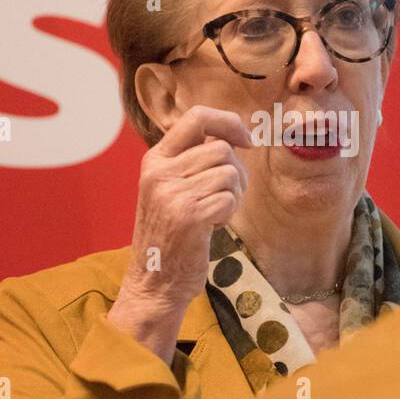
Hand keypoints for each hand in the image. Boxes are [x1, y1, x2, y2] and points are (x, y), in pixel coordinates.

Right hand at [108, 106, 252, 356]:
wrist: (154, 282)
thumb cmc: (171, 234)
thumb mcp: (170, 188)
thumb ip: (192, 161)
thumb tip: (236, 135)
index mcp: (154, 159)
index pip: (196, 117)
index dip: (229, 122)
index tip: (246, 140)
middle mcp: (159, 172)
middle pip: (221, 149)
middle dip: (236, 172)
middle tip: (226, 196)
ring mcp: (172, 194)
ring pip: (229, 173)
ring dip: (234, 194)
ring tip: (216, 213)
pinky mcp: (188, 216)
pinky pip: (229, 198)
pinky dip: (229, 212)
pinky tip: (213, 226)